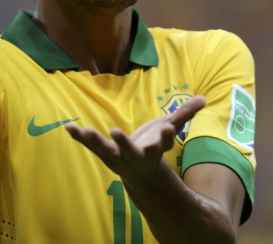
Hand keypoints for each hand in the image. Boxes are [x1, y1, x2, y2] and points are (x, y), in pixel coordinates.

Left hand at [65, 96, 205, 181]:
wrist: (139, 172)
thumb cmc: (154, 145)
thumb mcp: (169, 128)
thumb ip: (184, 114)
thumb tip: (204, 99)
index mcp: (155, 148)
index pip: (163, 142)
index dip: (165, 136)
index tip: (168, 128)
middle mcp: (136, 156)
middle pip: (131, 151)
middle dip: (124, 143)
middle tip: (116, 132)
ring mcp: (118, 157)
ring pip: (106, 151)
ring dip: (95, 141)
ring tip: (86, 131)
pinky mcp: (104, 153)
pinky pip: (90, 146)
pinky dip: (79, 138)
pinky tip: (68, 128)